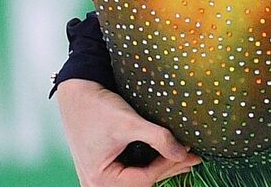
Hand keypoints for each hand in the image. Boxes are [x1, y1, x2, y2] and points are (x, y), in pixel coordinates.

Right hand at [56, 79, 199, 185]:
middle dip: (168, 168)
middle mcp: (97, 184)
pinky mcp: (104, 167)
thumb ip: (157, 137)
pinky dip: (149, 164)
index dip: (168, 165)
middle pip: (142, 182)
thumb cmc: (97, 107)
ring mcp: (100, 178)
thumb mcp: (129, 122)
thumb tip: (183, 153)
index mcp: (100, 180)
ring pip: (138, 179)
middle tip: (194, 158)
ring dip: (160, 168)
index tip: (189, 152)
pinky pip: (131, 172)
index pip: (144, 179)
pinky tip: (165, 156)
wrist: (76, 93)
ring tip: (183, 157)